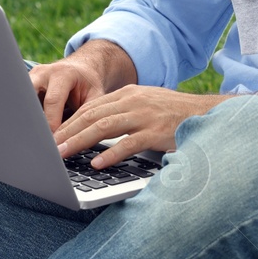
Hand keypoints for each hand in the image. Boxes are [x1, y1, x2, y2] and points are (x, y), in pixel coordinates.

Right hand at [28, 39, 135, 130]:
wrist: (81, 68)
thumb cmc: (88, 83)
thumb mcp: (95, 96)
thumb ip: (87, 114)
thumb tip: (77, 138)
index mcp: (62, 74)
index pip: (52, 101)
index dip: (51, 123)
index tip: (53, 140)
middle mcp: (43, 73)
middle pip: (30, 98)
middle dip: (33, 119)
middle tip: (39, 139)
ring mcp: (32, 77)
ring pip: (23, 100)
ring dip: (29, 118)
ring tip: (36, 135)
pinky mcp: (26, 83)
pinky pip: (23, 102)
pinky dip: (28, 115)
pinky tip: (34, 127)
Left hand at [52, 85, 228, 168]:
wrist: (210, 114)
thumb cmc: (175, 116)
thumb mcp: (145, 109)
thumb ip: (122, 116)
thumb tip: (93, 133)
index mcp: (128, 95)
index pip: (89, 108)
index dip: (67, 122)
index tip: (50, 137)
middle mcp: (133, 101)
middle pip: (90, 116)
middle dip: (66, 132)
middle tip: (47, 148)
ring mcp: (145, 115)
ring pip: (103, 127)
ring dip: (79, 142)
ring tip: (62, 155)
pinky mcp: (158, 131)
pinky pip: (129, 143)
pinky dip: (111, 153)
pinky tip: (98, 163)